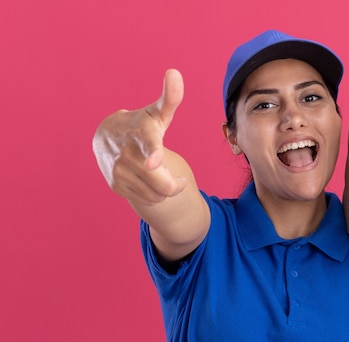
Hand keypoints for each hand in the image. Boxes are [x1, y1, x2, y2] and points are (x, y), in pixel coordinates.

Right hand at [92, 69, 185, 205]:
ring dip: (165, 189)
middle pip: (162, 183)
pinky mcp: (115, 184)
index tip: (154, 162)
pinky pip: (147, 199)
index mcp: (141, 133)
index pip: (148, 144)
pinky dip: (154, 194)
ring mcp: (119, 170)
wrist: (105, 138)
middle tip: (178, 178)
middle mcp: (127, 153)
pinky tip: (148, 181)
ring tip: (159, 175)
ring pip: (158, 194)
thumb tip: (174, 72)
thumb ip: (170, 98)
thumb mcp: (156, 114)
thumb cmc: (140, 125)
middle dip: (176, 184)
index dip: (153, 154)